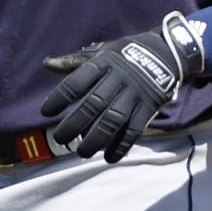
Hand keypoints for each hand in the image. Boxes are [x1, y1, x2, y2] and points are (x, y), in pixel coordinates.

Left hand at [40, 11, 203, 162]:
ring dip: (95, 139)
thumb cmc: (124, 55)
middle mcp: (119, 78)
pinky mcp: (149, 107)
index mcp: (103, 63)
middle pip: (93, 104)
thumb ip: (73, 62)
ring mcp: (135, 93)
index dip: (59, 98)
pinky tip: (109, 158)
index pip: (77, 82)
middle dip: (74, 124)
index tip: (45, 112)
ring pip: (113, 120)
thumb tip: (46, 64)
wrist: (166, 53)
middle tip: (59, 139)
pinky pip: (134, 130)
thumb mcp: (101, 53)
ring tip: (81, 152)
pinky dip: (121, 146)